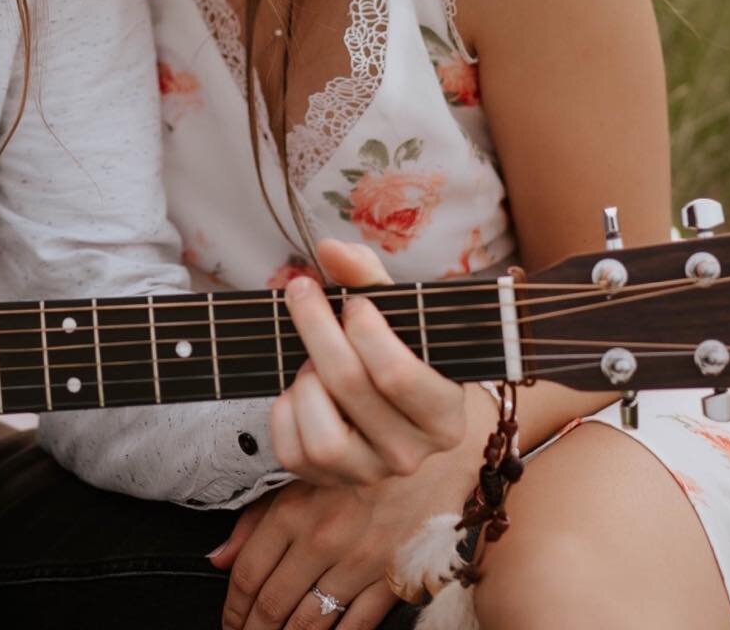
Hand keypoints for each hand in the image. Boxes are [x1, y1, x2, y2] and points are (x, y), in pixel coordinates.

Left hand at [212, 481, 398, 629]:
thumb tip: (220, 557)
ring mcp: (359, 562)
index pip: (248, 572)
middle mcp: (322, 539)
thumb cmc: (356, 464)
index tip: (229, 622)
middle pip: (274, 603)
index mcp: (294, 509)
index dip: (232, 607)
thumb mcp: (298, 476)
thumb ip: (255, 518)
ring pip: (310, 621)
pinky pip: (357, 625)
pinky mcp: (393, 578)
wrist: (423, 454)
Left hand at [270, 239, 466, 486]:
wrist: (382, 405)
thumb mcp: (395, 312)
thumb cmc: (393, 350)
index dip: (366, 330)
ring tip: (311, 360)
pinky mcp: (326, 482)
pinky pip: (292, 450)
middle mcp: (411, 455)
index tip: (353, 301)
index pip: (398, 374)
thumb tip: (330, 248)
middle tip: (302, 290)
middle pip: (350, 386)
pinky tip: (299, 391)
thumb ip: (368, 276)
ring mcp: (368, 475)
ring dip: (306, 381)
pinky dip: (285, 412)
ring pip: (322, 435)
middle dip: (317, 327)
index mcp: (443, 415)